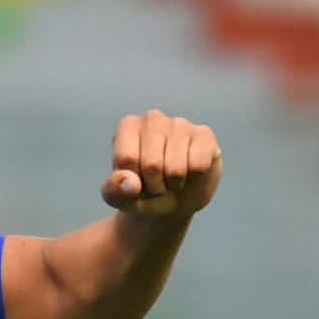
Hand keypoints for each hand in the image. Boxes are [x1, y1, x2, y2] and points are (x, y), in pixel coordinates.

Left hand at [100, 110, 220, 216]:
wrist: (175, 199)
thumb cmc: (142, 192)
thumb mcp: (119, 197)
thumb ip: (114, 190)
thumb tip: (130, 183)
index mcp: (127, 126)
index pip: (126, 159)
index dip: (132, 182)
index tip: (135, 181)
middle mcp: (152, 118)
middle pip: (151, 165)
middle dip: (154, 186)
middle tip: (157, 184)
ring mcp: (180, 124)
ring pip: (176, 169)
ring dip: (174, 184)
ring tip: (172, 178)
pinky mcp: (204, 135)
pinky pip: (199, 166)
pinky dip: (194, 177)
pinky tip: (190, 171)